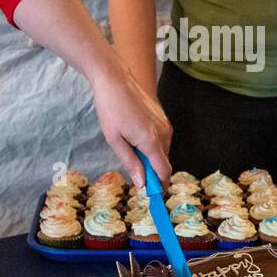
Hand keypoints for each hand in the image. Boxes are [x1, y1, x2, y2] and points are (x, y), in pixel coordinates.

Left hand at [90, 65, 172, 187]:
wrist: (115, 80)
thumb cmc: (111, 109)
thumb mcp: (115, 140)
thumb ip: (130, 162)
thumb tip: (141, 183)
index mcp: (151, 141)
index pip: (164, 171)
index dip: (160, 186)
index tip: (152, 196)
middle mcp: (164, 133)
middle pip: (163, 162)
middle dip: (152, 172)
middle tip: (134, 171)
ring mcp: (165, 124)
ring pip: (162, 151)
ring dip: (150, 157)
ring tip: (129, 147)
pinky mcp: (163, 118)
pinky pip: (161, 139)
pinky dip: (151, 145)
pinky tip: (134, 136)